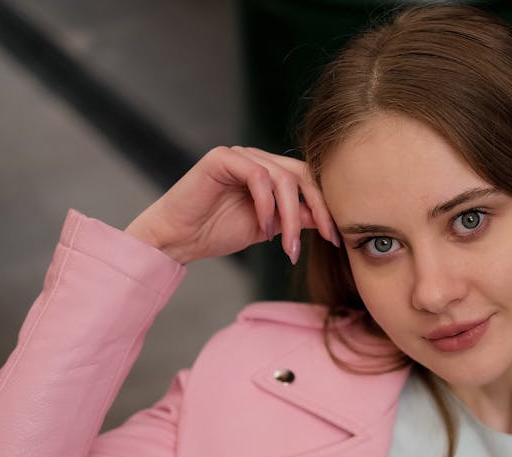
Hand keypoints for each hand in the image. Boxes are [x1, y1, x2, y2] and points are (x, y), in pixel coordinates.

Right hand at [124, 146, 339, 264]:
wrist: (177, 239)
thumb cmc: (215, 233)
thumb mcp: (266, 228)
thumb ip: (293, 217)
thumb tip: (324, 217)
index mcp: (267, 172)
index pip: (307, 180)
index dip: (325, 206)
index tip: (335, 237)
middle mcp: (255, 158)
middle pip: (301, 174)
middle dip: (317, 208)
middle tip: (325, 238)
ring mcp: (239, 155)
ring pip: (282, 178)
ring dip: (291, 216)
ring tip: (288, 246)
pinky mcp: (221, 158)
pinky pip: (257, 175)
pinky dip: (267, 204)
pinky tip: (265, 229)